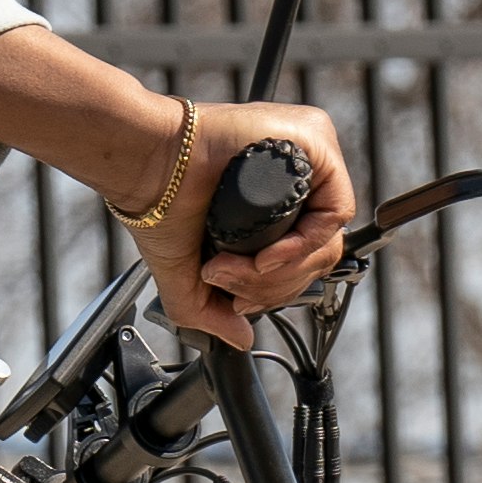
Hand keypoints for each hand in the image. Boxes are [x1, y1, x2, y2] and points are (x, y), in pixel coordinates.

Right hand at [122, 96, 351, 344]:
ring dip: (281, 272)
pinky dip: (303, 245)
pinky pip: (334, 211)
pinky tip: (265, 256)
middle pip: (318, 257)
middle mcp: (296, 183)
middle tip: (225, 279)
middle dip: (271, 287)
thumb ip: (214, 312)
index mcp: (275, 207)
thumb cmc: (159, 205)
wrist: (147, 165)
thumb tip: (242, 340)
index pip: (303, 263)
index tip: (236, 299)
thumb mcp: (187, 276)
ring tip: (232, 267)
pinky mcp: (315, 142)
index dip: (274, 291)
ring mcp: (307, 162)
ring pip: (328, 241)